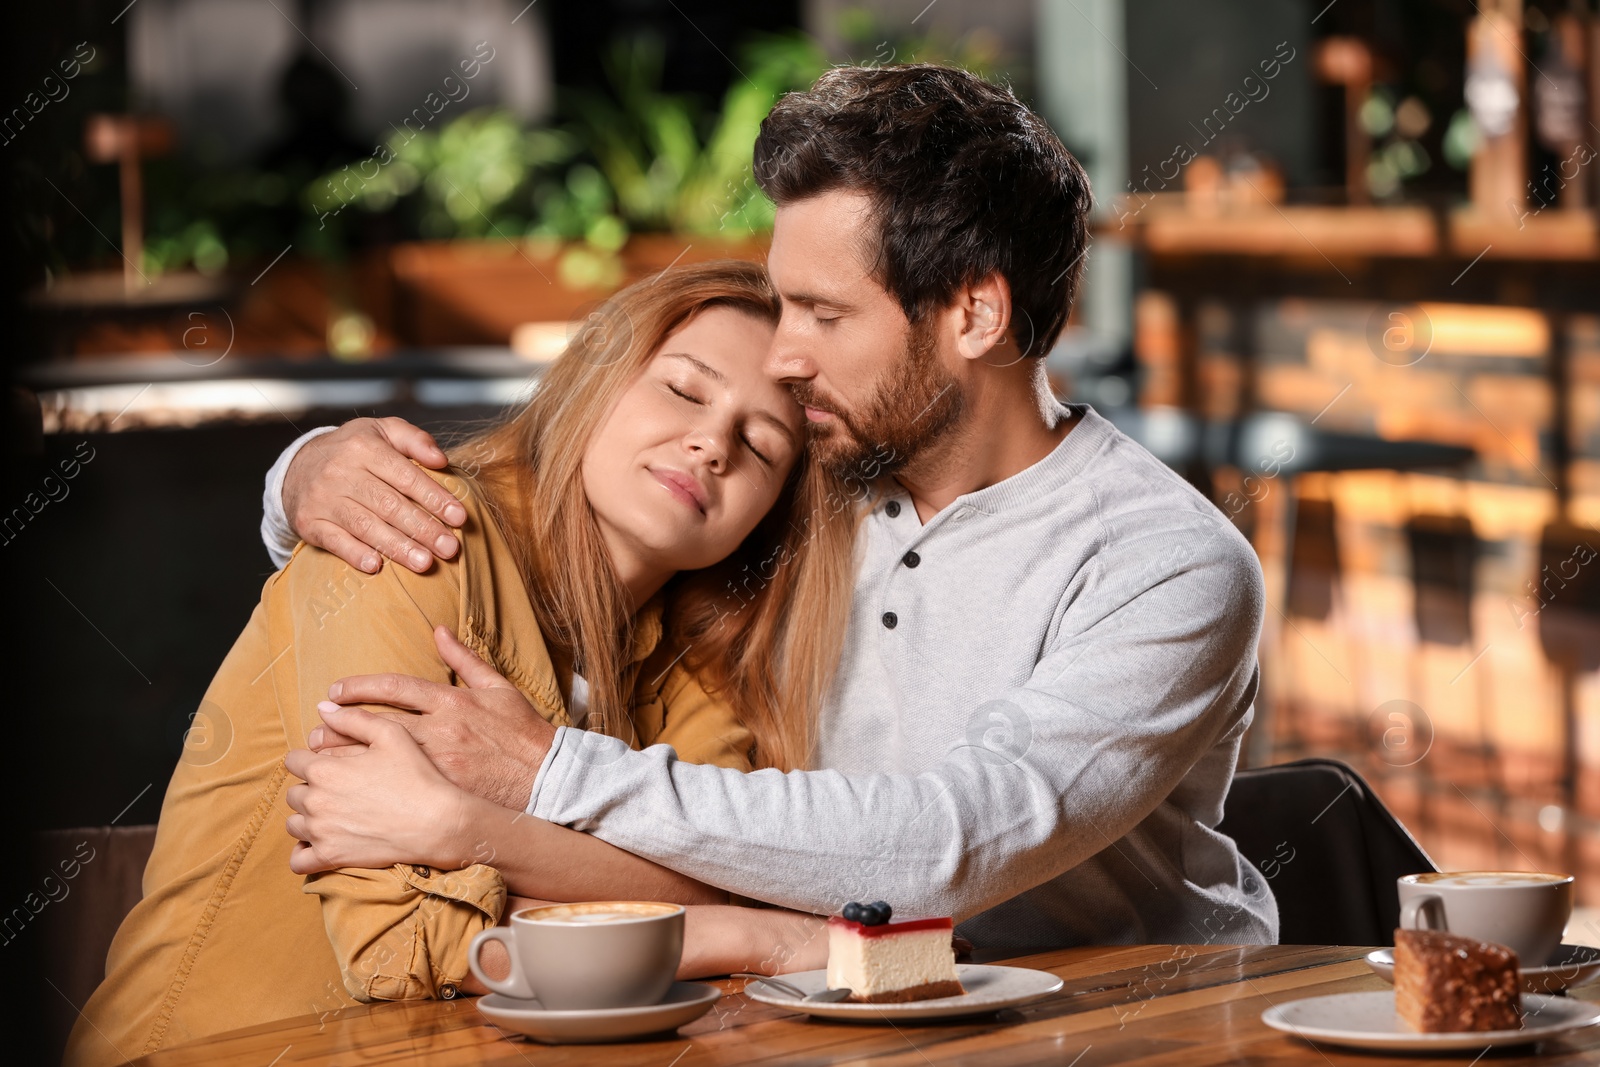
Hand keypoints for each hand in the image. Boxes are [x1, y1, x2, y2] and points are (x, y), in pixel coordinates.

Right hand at [285, 417, 464, 573]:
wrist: (298, 465)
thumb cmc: (354, 450)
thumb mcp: (382, 431)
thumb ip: (414, 439)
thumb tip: (441, 459)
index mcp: (364, 447)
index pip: (406, 476)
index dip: (435, 498)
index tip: (460, 518)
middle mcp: (341, 472)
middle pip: (389, 505)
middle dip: (424, 529)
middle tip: (450, 548)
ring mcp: (323, 499)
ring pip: (365, 526)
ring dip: (397, 547)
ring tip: (425, 563)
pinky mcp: (309, 522)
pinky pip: (334, 541)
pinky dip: (355, 554)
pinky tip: (377, 566)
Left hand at [285, 704, 469, 874]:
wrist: (436, 823)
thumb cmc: (416, 776)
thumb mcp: (391, 735)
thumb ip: (353, 719)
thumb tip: (323, 709)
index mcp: (324, 770)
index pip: (293, 760)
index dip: (309, 758)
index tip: (329, 763)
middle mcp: (315, 802)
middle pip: (294, 793)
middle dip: (310, 788)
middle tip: (339, 789)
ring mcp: (320, 833)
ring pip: (294, 824)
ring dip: (307, 818)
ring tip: (333, 814)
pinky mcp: (330, 857)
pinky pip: (298, 860)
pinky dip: (303, 852)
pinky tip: (319, 843)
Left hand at [325, 626, 557, 810]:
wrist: (547, 776)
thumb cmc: (523, 732)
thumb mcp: (498, 688)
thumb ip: (465, 659)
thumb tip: (439, 631)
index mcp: (452, 702)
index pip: (395, 688)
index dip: (360, 688)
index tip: (334, 692)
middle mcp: (442, 731)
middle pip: (378, 727)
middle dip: (341, 728)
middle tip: (314, 730)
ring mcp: (440, 765)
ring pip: (381, 761)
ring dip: (348, 760)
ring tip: (320, 763)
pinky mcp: (442, 794)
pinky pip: (396, 791)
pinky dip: (369, 790)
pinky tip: (347, 794)